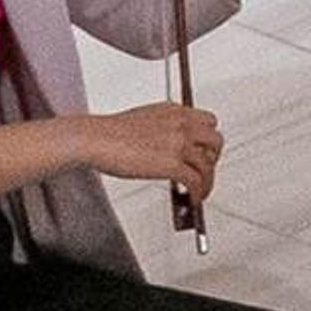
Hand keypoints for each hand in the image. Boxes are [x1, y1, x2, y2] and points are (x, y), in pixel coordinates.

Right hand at [83, 103, 221, 195]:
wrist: (94, 138)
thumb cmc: (108, 132)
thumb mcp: (144, 119)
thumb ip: (163, 128)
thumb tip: (169, 147)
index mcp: (175, 111)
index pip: (208, 121)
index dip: (208, 140)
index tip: (204, 152)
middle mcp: (181, 124)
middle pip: (216, 141)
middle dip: (212, 159)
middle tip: (205, 171)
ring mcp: (178, 143)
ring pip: (208, 165)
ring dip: (207, 181)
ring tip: (200, 192)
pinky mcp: (172, 164)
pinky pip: (196, 181)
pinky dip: (198, 193)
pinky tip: (192, 199)